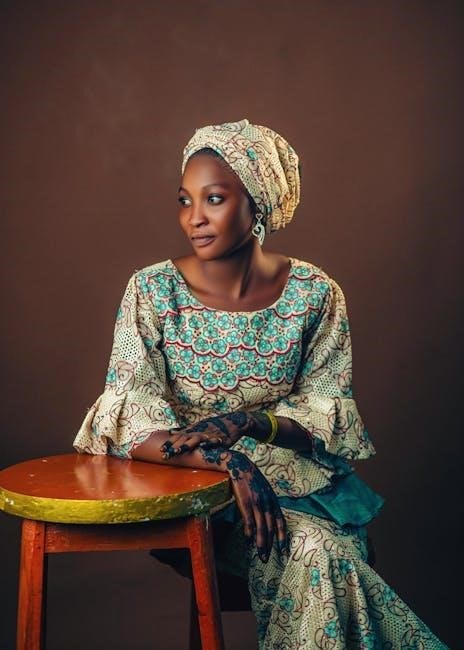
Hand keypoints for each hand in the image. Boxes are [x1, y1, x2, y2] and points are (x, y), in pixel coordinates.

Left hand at [160, 411, 259, 458]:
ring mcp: (208, 434)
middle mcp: (198, 431)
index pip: (178, 436)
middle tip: (164, 455)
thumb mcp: (198, 426)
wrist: (232, 422)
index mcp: (192, 430)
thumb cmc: (214, 426)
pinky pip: (212, 442)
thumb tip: (171, 432)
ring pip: (194, 440)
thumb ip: (185, 430)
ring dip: (185, 446)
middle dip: (173, 447)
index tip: (160, 449)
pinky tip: (202, 448)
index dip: (169, 443)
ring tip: (177, 452)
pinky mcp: (218, 439)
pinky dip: (207, 444)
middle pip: (183, 439)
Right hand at [200, 447, 287, 562]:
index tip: (284, 551)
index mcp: (273, 500)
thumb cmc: (251, 479)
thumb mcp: (263, 490)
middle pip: (271, 528)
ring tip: (260, 555)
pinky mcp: (245, 502)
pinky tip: (248, 542)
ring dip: (261, 543)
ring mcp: (257, 502)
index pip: (281, 522)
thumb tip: (268, 517)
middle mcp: (267, 502)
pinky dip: (249, 532)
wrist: (239, 465)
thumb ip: (267, 502)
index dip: (283, 537)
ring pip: (261, 527)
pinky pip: (248, 520)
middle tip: (268, 559)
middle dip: (270, 545)